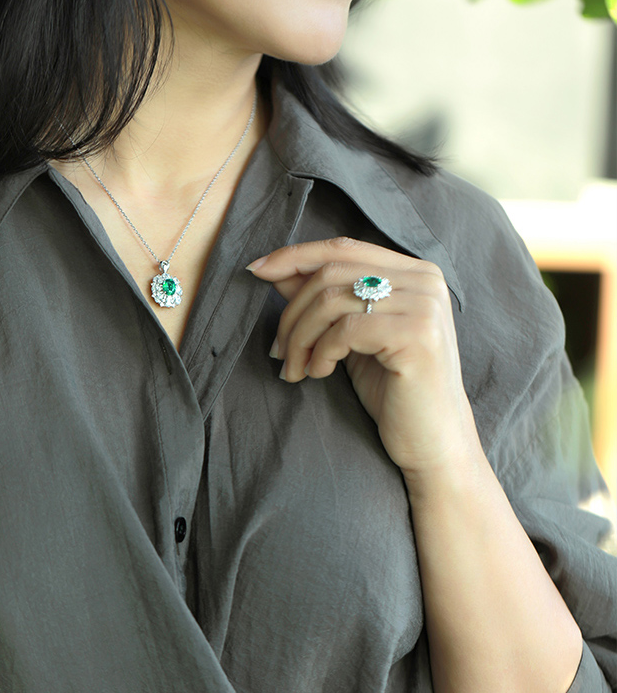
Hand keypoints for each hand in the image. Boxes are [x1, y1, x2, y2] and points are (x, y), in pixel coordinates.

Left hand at [248, 236, 481, 481]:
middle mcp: (425, 281)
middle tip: (276, 350)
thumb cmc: (394, 391)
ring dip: (299, 337)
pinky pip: (345, 330)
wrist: (435, 444)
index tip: (257, 271)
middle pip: (332, 271)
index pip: (344, 248)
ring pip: (332, 300)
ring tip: (293, 368)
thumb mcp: (351, 338)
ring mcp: (424, 306)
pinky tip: (319, 373)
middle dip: (291, 311)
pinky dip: (320, 352)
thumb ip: (323, 299)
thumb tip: (276, 268)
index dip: (296, 255)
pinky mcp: (417, 335)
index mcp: (415, 273)